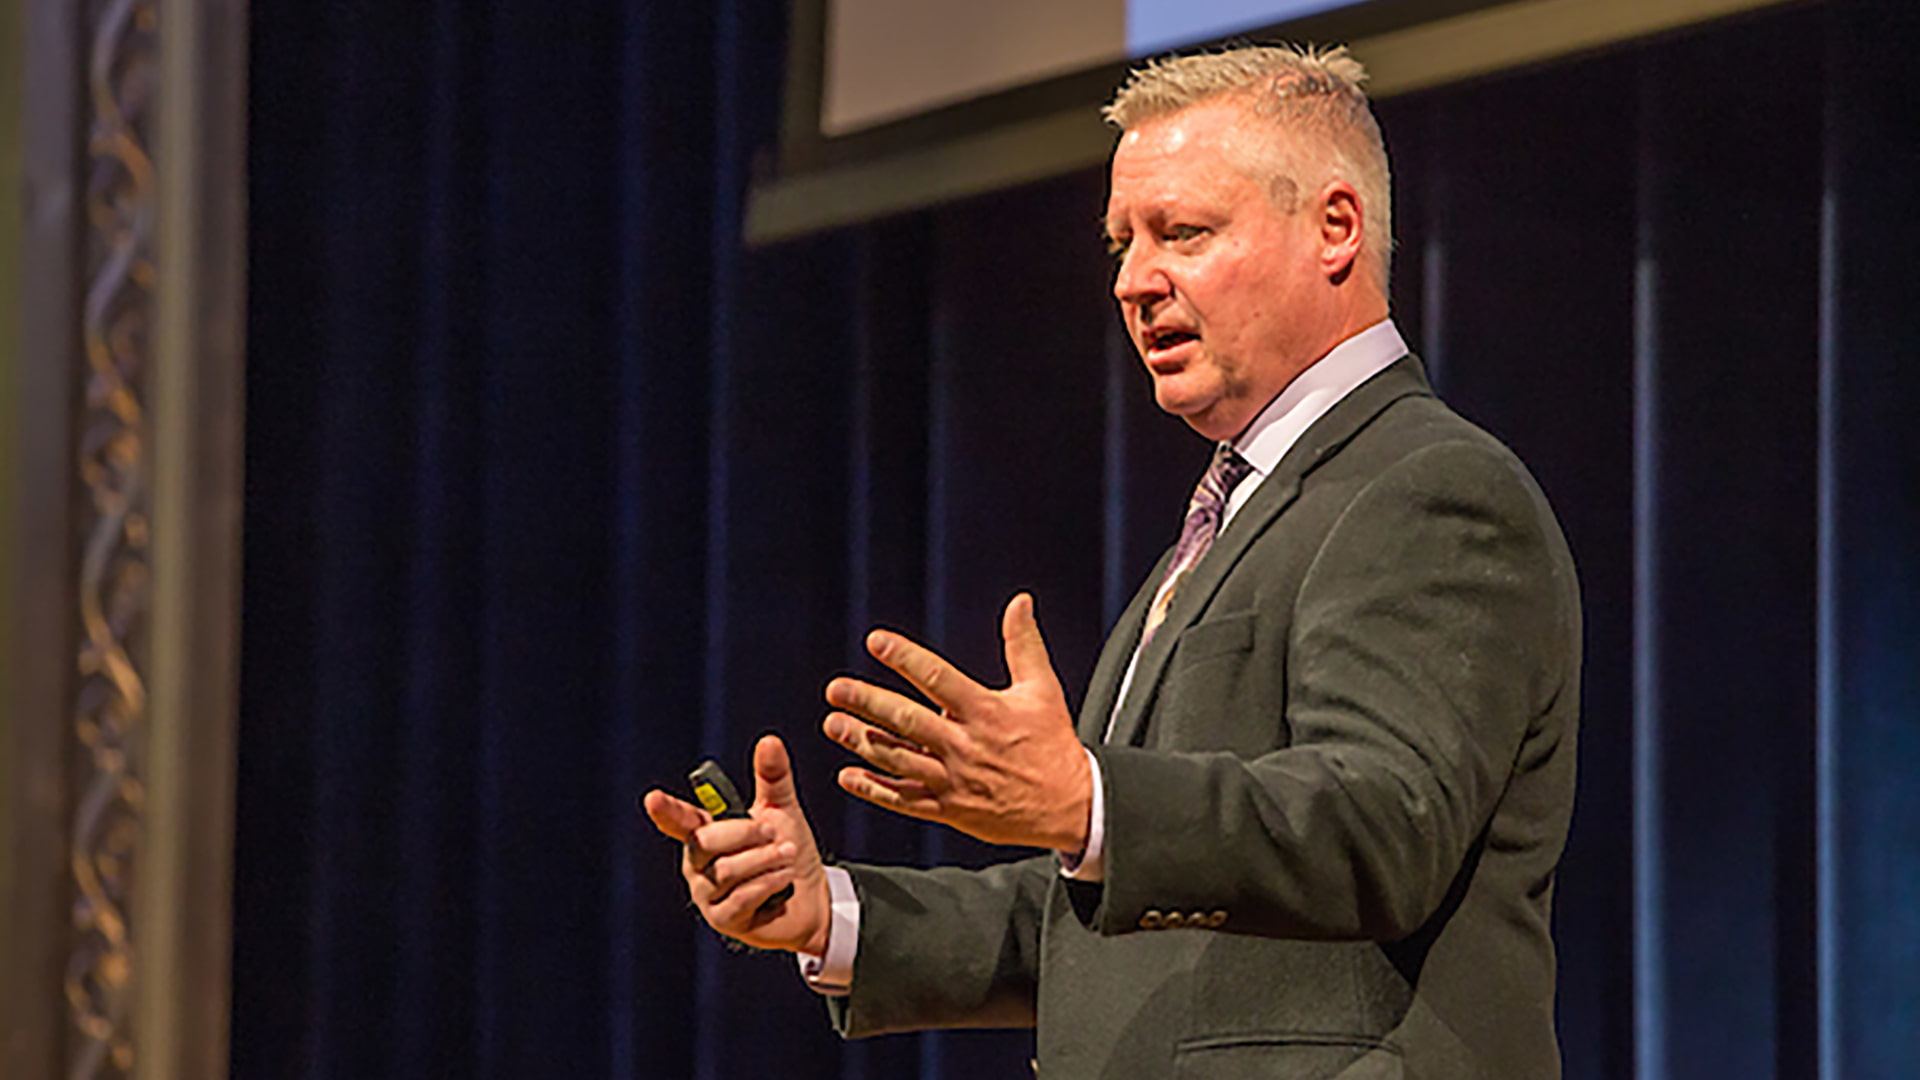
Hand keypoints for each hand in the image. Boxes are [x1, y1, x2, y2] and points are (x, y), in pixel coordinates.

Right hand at [642, 734, 831, 954]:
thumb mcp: (783, 812)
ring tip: (788, 856)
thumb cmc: (790, 853)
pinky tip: (785, 881)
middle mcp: (698, 865)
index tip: (653, 799)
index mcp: (706, 835)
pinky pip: (741, 897)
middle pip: (707, 842)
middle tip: (775, 833)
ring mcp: (707, 895)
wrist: (812, 900)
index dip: (666, 810)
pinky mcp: (723, 920)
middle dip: (747, 833)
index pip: (680, 820)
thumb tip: (769, 739)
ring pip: (727, 870)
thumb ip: (773, 778)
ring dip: (766, 860)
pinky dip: (769, 883)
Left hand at [822, 593, 1091, 850]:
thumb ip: (1023, 645)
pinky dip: (875, 789)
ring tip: (833, 724)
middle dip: (868, 703)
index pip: (937, 679)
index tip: (875, 641)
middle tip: (836, 689)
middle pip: (907, 721)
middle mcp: (965, 745)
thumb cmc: (1053, 744)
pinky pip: (905, 799)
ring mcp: (954, 780)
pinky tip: (849, 775)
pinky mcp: (950, 809)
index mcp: (985, 712)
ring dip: (862, 742)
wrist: (1070, 806)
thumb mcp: (1043, 690)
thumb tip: (1020, 603)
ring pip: (899, 760)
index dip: (905, 658)